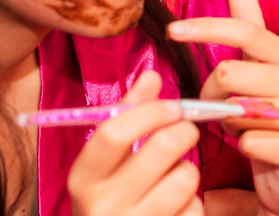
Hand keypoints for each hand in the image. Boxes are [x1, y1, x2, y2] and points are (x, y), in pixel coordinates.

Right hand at [67, 71, 202, 215]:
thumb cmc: (112, 196)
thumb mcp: (107, 162)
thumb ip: (128, 116)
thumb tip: (152, 75)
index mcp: (83, 180)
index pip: (114, 132)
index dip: (151, 111)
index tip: (172, 106)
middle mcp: (103, 207)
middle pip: (162, 147)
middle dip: (184, 131)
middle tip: (186, 132)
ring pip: (186, 177)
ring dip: (188, 170)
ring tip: (175, 176)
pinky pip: (195, 207)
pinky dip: (192, 202)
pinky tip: (176, 206)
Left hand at [168, 0, 278, 215]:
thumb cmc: (266, 120)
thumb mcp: (257, 70)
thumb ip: (249, 27)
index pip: (246, 31)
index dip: (206, 27)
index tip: (173, 30)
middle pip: (229, 72)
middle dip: (212, 95)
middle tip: (220, 110)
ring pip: (234, 108)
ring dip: (226, 122)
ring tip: (240, 128)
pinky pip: (247, 140)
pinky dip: (240, 146)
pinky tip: (252, 147)